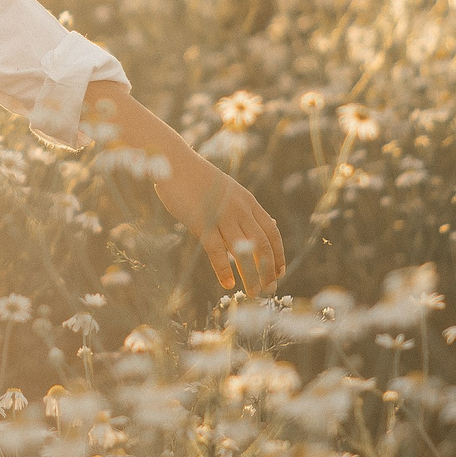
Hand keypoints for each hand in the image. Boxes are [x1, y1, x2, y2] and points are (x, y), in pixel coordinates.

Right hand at [153, 151, 285, 294]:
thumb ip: (247, 209)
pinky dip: (224, 270)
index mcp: (248, 202)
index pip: (272, 232)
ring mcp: (221, 216)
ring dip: (251, 275)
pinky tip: (228, 284)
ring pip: (243, 251)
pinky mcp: (202, 222)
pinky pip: (217, 251)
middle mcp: (239, 209)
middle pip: (262, 245)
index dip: (278, 254)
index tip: (279, 272)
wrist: (175, 163)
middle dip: (268, 270)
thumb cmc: (199, 179)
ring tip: (254, 293)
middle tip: (269, 289)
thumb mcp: (230, 190)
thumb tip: (270, 224)